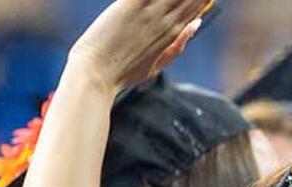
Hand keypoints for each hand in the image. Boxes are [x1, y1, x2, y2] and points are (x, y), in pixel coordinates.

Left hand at [64, 0, 211, 91]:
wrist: (96, 74)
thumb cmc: (122, 73)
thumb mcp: (157, 65)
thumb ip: (178, 45)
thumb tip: (196, 23)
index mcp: (173, 34)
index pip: (196, 7)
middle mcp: (165, 21)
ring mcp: (149, 12)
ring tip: (165, 1)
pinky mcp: (130, 5)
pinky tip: (151, 0)